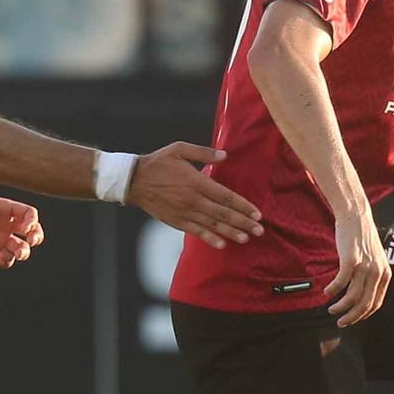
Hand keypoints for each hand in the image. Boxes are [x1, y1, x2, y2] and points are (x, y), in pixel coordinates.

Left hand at [0, 195, 43, 268]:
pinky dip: (8, 261)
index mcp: (2, 209)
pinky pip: (6, 258)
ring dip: (24, 252)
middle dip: (36, 236)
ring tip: (16, 254)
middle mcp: (4, 224)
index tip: (25, 228)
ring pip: (21, 247)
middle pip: (31, 229)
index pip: (27, 212)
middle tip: (31, 242)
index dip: (32, 220)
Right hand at [127, 143, 263, 250]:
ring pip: (212, 225)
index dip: (243, 206)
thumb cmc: (157, 162)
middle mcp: (193, 200)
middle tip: (260, 230)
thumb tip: (225, 155)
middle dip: (243, 223)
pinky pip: (196, 232)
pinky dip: (209, 238)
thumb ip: (203, 153)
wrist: (133, 180)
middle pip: (224, 214)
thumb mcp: (179, 149)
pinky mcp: (176, 221)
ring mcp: (184, 212)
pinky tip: (222, 244)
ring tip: (246, 238)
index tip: (257, 213)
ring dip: (231, 232)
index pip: (226, 197)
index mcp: (196, 182)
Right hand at [325, 210, 389, 326]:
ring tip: (331, 310)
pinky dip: (332, 290)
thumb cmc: (362, 238)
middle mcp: (377, 272)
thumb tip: (361, 294)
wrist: (356, 216)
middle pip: (364, 304)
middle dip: (351, 317)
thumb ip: (372, 276)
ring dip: (340, 307)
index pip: (376, 304)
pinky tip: (327, 292)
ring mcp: (364, 267)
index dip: (363, 315)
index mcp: (385, 274)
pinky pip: (341, 283)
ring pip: (352, 297)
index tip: (353, 320)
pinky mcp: (351, 260)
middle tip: (341, 322)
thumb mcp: (375, 259)